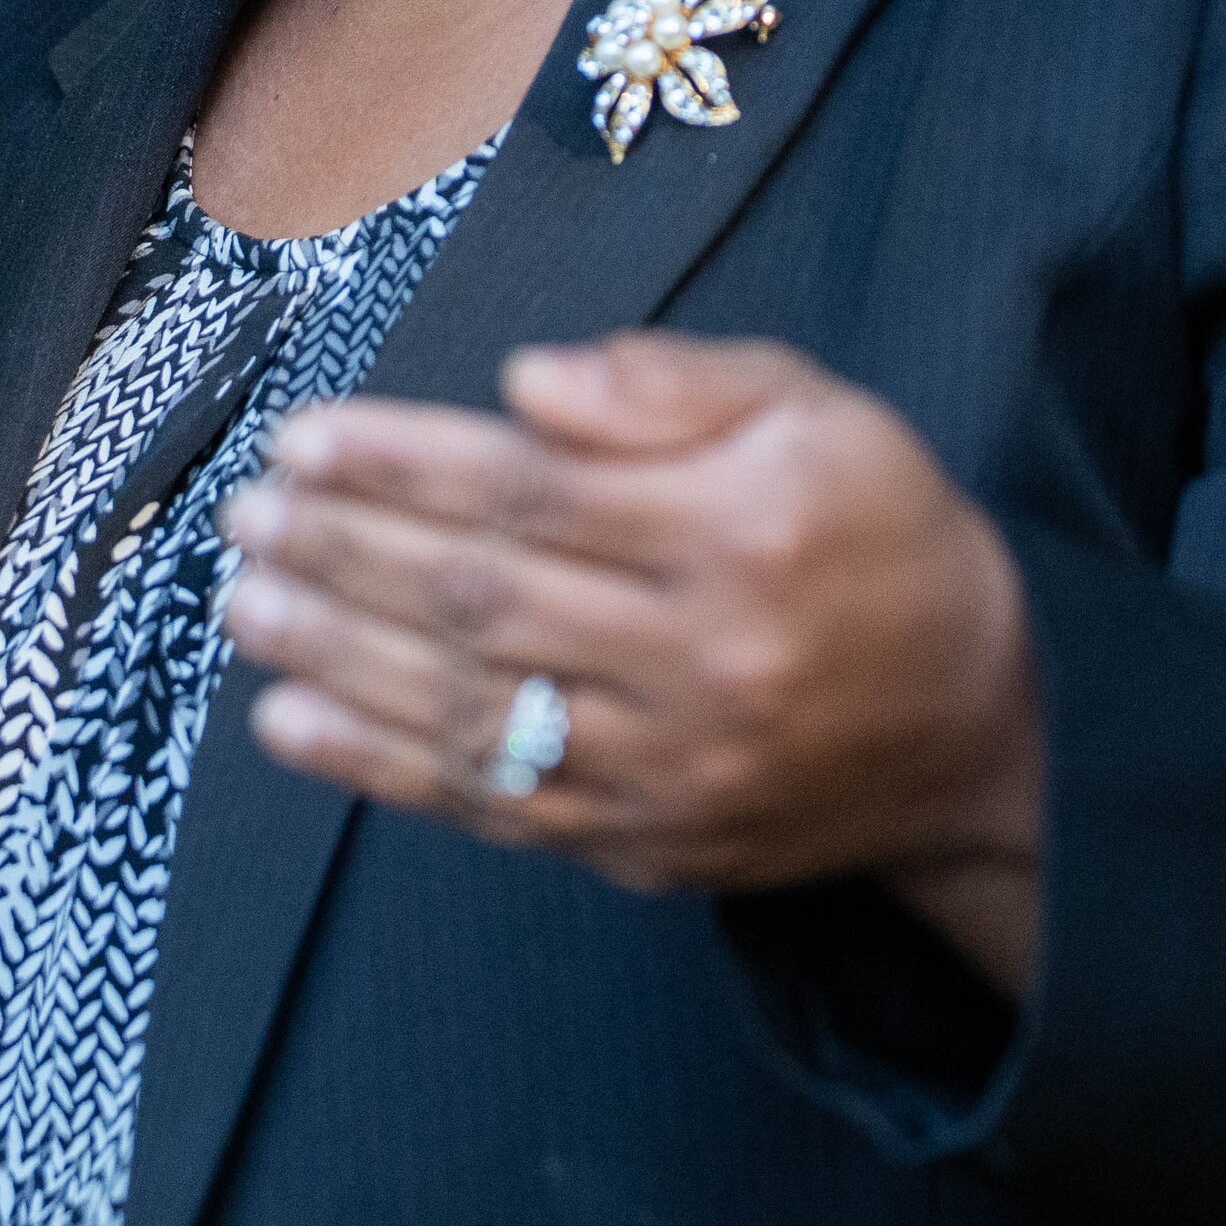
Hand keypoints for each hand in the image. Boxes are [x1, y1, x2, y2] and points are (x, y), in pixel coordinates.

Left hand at [216, 332, 1045, 985]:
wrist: (982, 724)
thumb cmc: (884, 537)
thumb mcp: (819, 410)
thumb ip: (676, 384)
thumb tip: (527, 379)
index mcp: (742, 532)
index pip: (533, 490)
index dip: (404, 464)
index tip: (305, 438)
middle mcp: (705, 658)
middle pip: (485, 598)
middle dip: (346, 552)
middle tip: (249, 515)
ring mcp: (673, 768)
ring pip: (473, 708)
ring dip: (338, 656)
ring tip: (243, 602)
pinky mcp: (650, 845)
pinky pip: (496, 806)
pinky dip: (381, 768)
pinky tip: (294, 723)